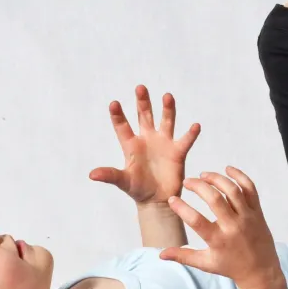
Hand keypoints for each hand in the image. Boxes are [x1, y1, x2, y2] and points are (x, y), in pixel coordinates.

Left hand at [90, 85, 201, 204]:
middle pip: (144, 116)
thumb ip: (110, 175)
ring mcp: (163, 143)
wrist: (156, 200)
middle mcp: (148, 139)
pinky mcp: (177, 152)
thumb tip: (91, 175)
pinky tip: (195, 125)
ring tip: (167, 96)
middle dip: (143, 102)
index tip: (113, 103)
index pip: (123, 126)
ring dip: (167, 109)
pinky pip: (185, 140)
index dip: (118, 115)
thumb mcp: (123, 181)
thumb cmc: (137, 189)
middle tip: (140, 87)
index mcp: (131, 145)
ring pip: (166, 121)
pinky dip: (191, 134)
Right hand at [159, 167, 282, 288]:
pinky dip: (240, 176)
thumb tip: (160, 254)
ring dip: (217, 179)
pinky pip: (250, 189)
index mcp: (218, 240)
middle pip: (215, 199)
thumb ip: (183, 256)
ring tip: (204, 175)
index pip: (196, 221)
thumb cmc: (230, 266)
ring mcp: (247, 217)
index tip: (172, 199)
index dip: (182, 208)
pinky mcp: (257, 212)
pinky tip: (227, 170)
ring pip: (233, 191)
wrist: (261, 271)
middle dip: (198, 186)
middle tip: (188, 182)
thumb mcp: (206, 264)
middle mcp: (233, 227)